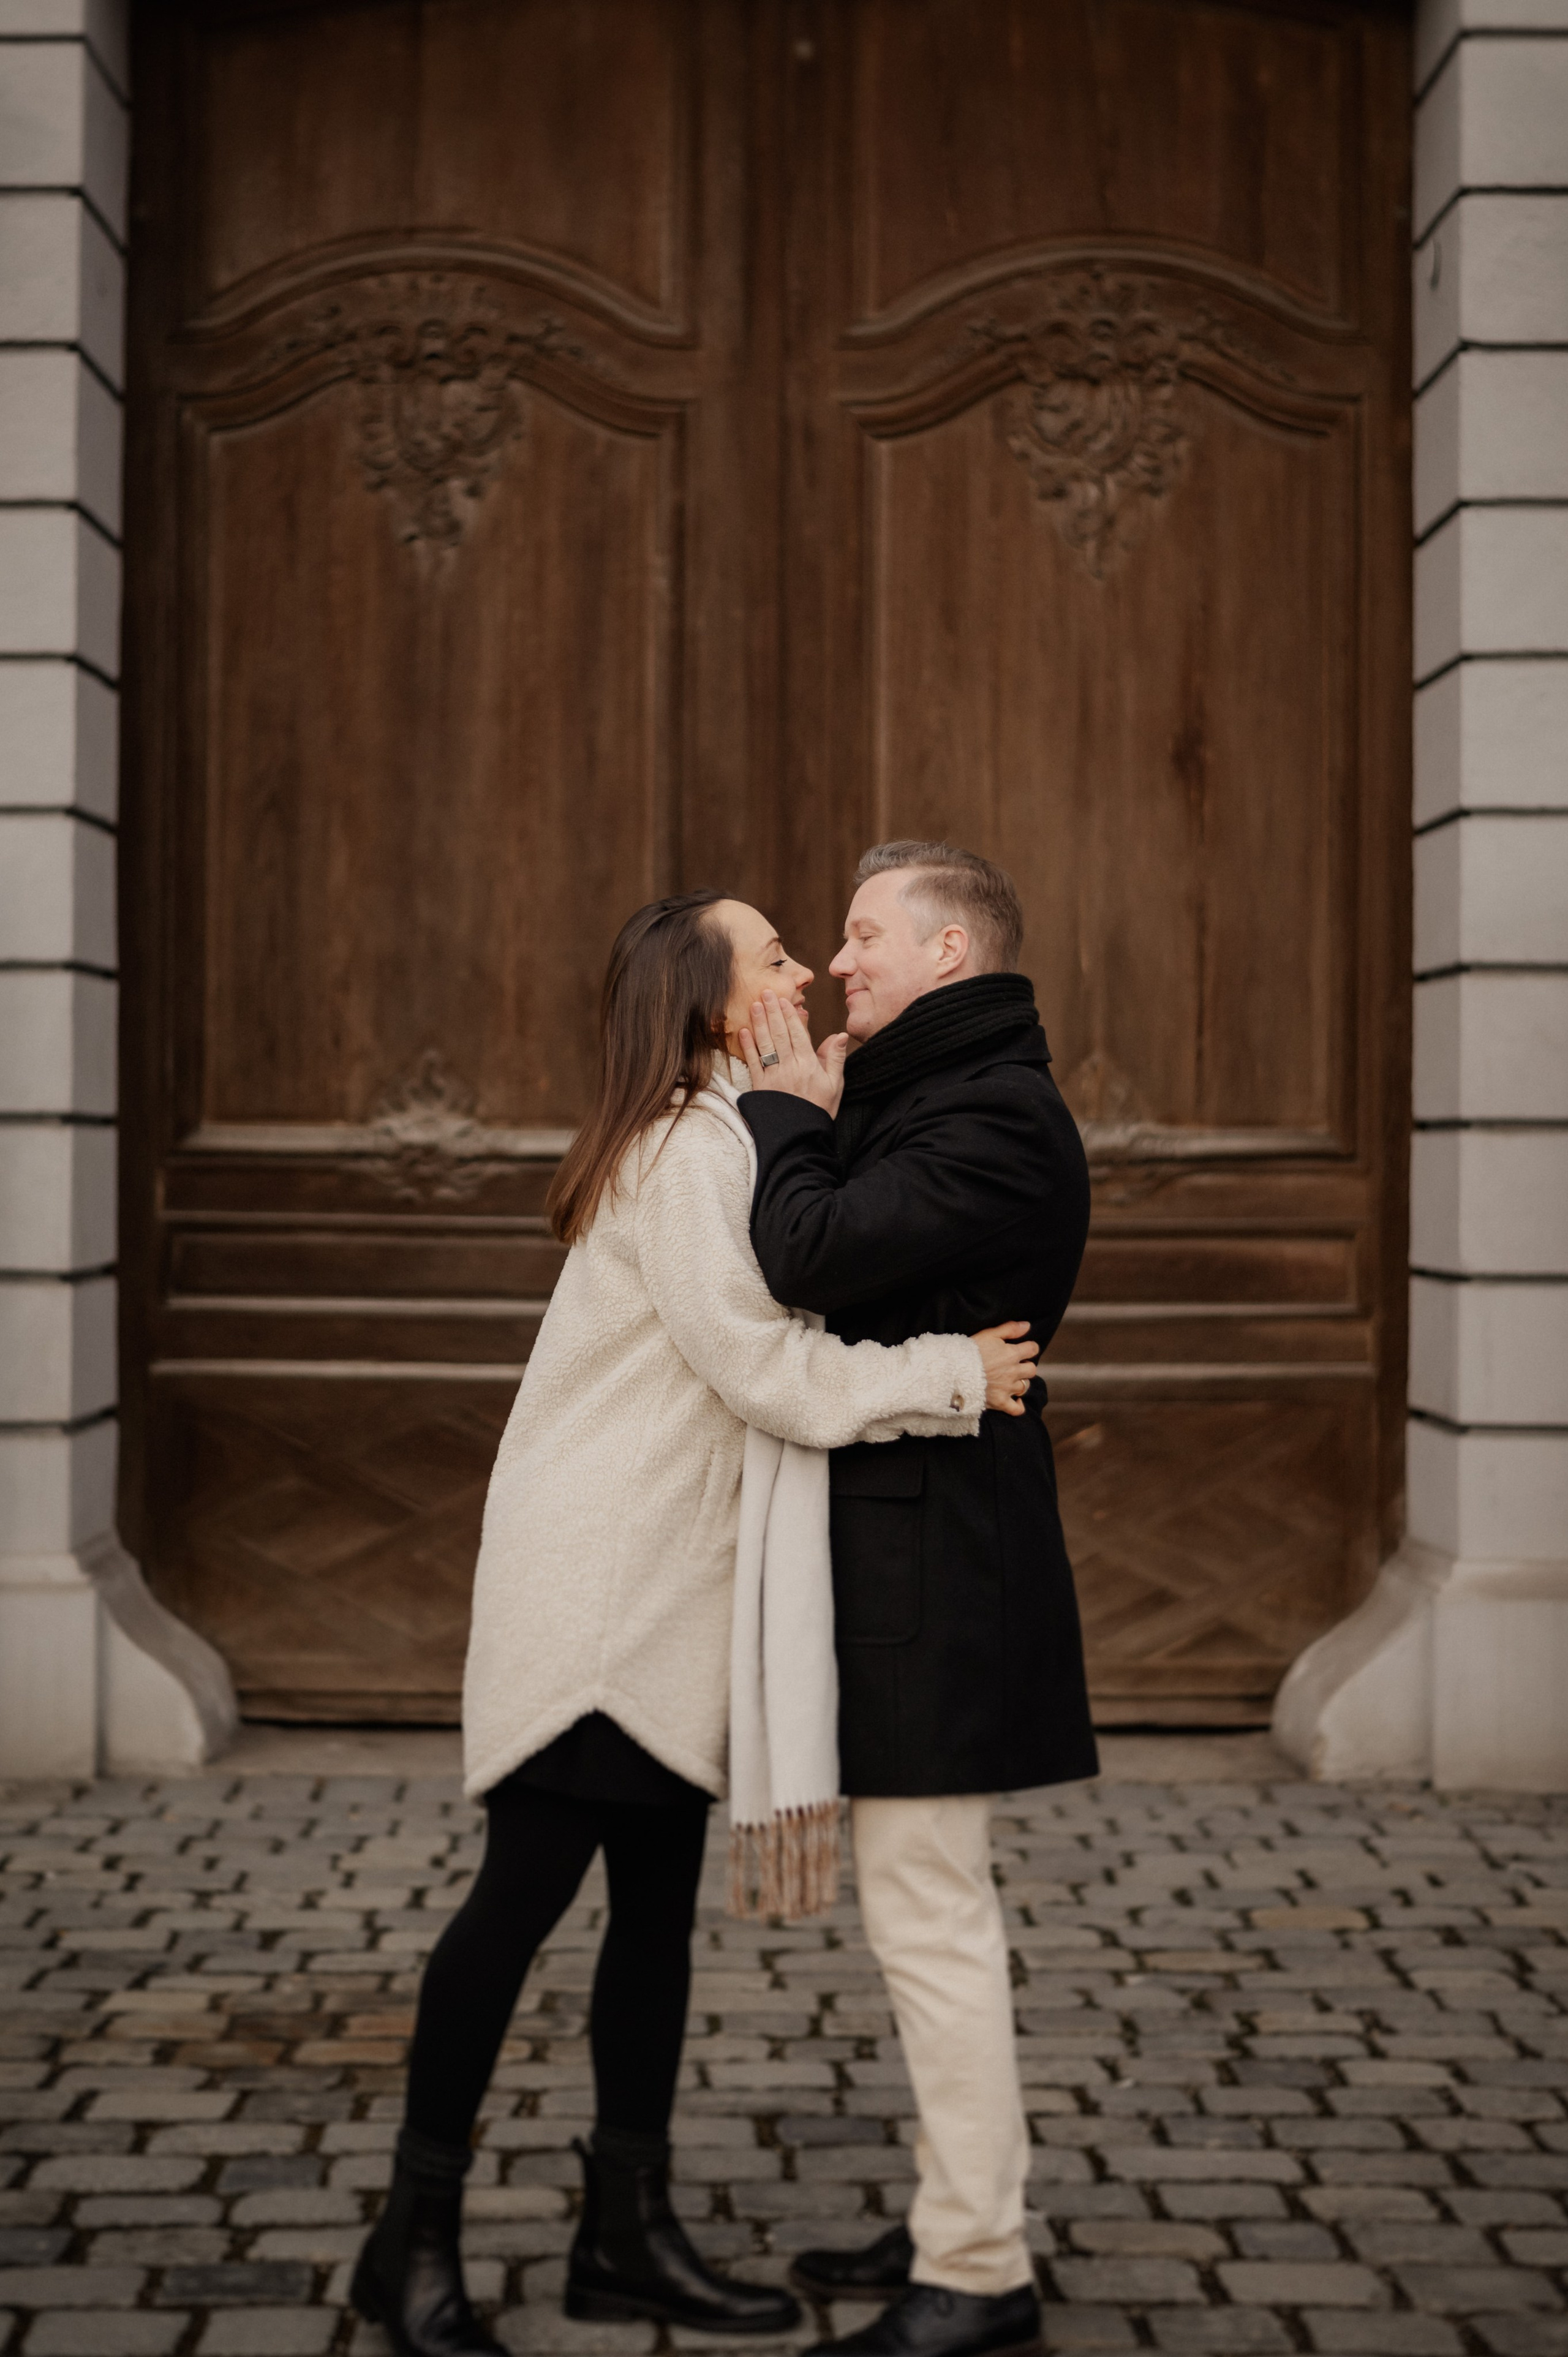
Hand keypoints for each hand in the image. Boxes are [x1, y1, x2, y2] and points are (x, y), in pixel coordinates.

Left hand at [738, 990, 849, 1117]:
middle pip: (779, 1034)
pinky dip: (748, 1046)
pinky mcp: (760, 1087)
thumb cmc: (820, 1111)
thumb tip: (840, 1035)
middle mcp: (790, 1068)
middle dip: (772, 1012)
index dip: (789, 1015)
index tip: (783, 1000)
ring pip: (765, 1044)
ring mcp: (773, 1077)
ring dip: (759, 1023)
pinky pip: (753, 1063)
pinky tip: (744, 1031)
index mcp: (809, 1065)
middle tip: (765, 992)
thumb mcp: (835, 1085)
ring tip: (754, 1005)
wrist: (800, 1137)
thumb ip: (836, 1058)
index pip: (798, 1034)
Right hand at [971, 1321, 1038, 1416]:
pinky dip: (1019, 1406)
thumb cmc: (970, 1350)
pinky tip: (1017, 1401)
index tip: (1023, 1349)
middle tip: (1014, 1365)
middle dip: (1025, 1366)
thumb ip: (1010, 1329)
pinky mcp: (1000, 1402)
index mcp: (1012, 1354)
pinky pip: (1016, 1409)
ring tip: (1009, 1380)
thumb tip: (1027, 1326)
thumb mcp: (989, 1334)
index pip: (1032, 1349)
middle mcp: (1013, 1371)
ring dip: (1019, 1383)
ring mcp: (1007, 1388)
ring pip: (1024, 1387)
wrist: (954, 1370)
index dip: (1029, 1348)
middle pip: (1031, 1370)